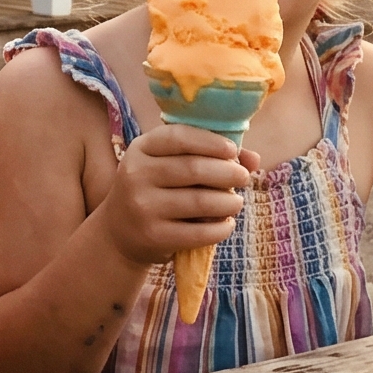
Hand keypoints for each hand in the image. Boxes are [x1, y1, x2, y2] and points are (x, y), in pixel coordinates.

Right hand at [97, 125, 261, 270]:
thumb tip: (253, 159)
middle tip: (244, 178)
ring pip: (200, 201)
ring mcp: (143, 207)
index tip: (233, 150)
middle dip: (229, 172)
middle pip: (194, 169)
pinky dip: (222, 228)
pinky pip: (199, 232)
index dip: (211, 142)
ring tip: (237, 202)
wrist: (119, 232)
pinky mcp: (154, 236)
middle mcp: (137, 175)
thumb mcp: (168, 165)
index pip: (179, 137)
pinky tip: (226, 224)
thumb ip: (207, 156)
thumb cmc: (154, 190)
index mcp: (140, 149)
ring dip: (229, 202)